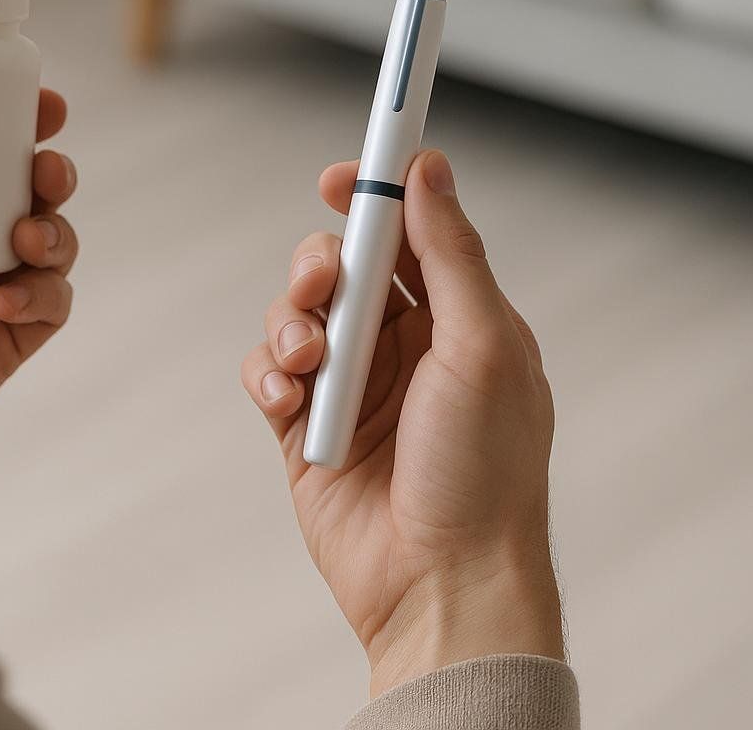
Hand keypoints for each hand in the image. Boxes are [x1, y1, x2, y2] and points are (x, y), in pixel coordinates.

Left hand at [0, 51, 77, 567]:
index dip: (14, 125)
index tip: (39, 101)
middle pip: (25, 194)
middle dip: (50, 171)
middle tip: (44, 165)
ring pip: (51, 247)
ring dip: (57, 229)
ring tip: (27, 236)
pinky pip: (48, 310)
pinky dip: (44, 295)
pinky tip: (6, 298)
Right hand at [241, 150, 563, 695]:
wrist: (442, 582)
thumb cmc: (484, 472)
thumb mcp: (482, 345)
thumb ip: (449, 253)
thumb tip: (430, 170)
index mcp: (455, 321)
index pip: (408, 235)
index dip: (374, 199)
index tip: (342, 176)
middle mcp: (402, 347)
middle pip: (341, 268)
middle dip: (321, 267)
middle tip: (325, 287)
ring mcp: (351, 388)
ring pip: (295, 315)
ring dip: (291, 327)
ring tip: (309, 365)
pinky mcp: (306, 428)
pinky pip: (267, 375)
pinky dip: (270, 379)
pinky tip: (291, 406)